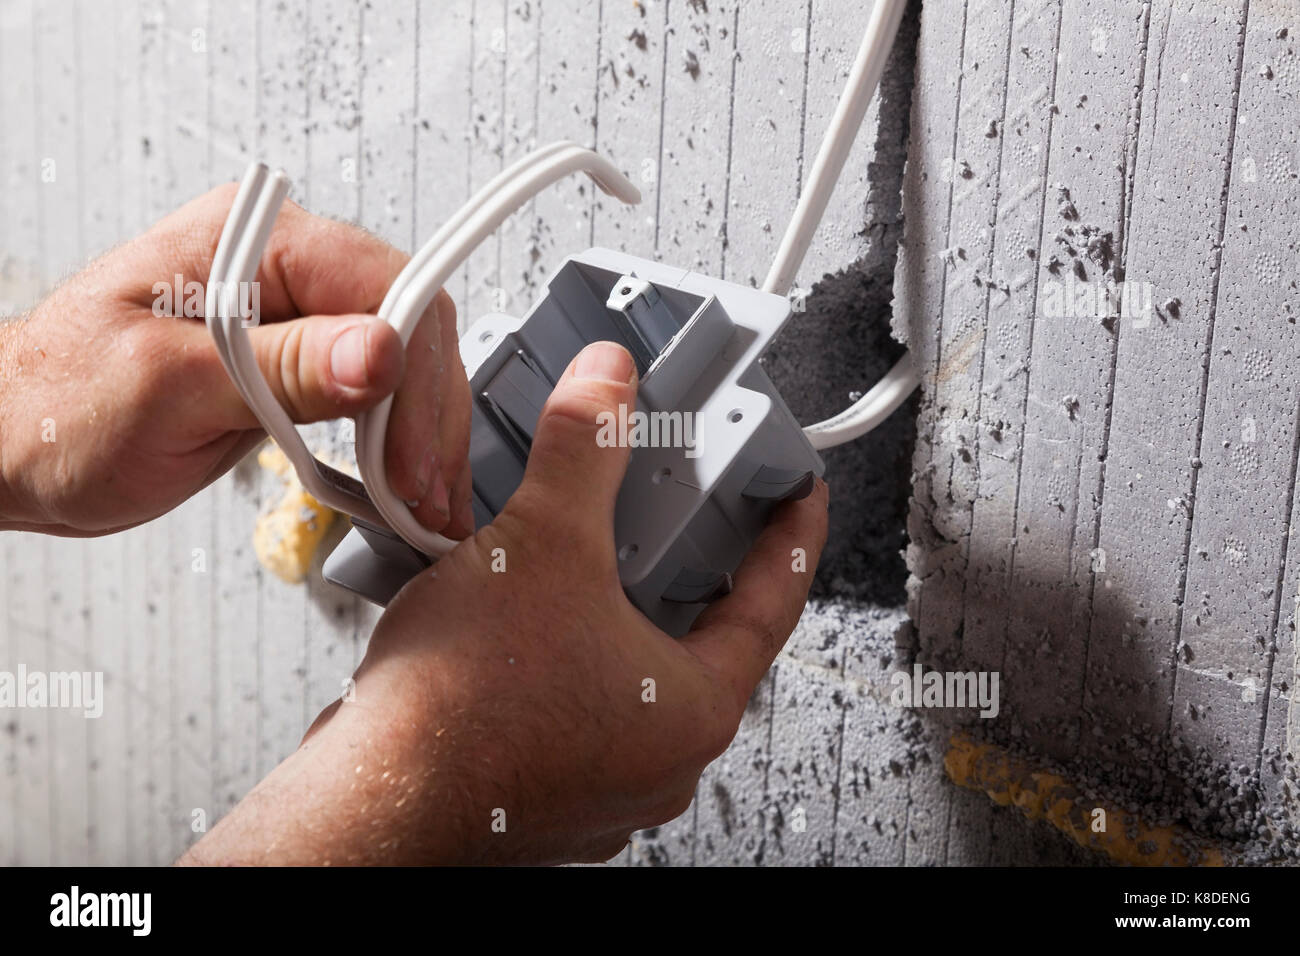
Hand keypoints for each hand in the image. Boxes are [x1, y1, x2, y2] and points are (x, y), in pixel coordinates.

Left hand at [0, 183, 471, 537]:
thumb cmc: (58, 407)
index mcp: (251, 242)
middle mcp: (281, 270)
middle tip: (422, 489)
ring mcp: (294, 320)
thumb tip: (381, 352)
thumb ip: (280, 367)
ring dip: (420, 435)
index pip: (383, 284)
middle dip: (426, 413)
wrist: (16, 446)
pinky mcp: (295, 368)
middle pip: (407, 324)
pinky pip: (371, 395)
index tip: (409, 452)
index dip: (414, 371)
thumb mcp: (166, 384)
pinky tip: (401, 484)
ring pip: (402, 364)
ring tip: (423, 500)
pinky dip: (393, 443)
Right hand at [183, 341, 828, 864]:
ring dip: (612, 611)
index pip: (774, 601)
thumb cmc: (461, 712)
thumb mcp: (542, 542)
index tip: (797, 496)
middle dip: (687, 566)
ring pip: (629, 674)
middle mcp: (659, 760)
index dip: (790, 534)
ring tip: (586, 554)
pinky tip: (520, 615)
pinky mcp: (541, 787)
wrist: (368, 798)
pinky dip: (561, 653)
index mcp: (693, 709)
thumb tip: (607, 387)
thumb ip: (585, 449)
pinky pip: (573, 702)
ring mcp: (599, 782)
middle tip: (682, 512)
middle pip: (699, 637)